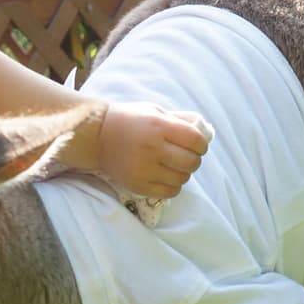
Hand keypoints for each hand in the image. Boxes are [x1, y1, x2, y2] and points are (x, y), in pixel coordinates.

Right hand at [95, 103, 212, 199]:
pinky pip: (169, 192)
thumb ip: (180, 120)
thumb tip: (205, 132)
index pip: (196, 140)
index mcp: (159, 126)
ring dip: (183, 173)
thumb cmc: (130, 120)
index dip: (202, 144)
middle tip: (186, 156)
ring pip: (182, 179)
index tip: (197, 144)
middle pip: (192, 162)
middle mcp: (152, 148)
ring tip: (173, 166)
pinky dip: (173, 186)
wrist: (98, 137)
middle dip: (194, 159)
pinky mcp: (138, 185)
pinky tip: (166, 176)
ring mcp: (144, 169)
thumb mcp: (155, 111)